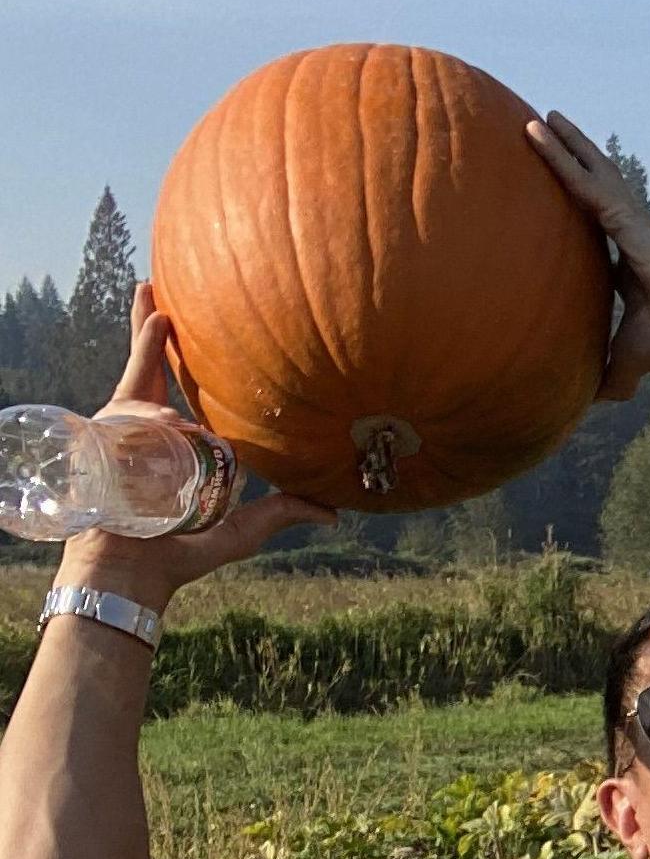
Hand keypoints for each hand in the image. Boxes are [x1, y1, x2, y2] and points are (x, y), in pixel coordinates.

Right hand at [61, 285, 330, 606]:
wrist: (136, 572)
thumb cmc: (182, 553)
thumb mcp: (241, 529)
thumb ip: (281, 513)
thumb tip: (334, 513)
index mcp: (176, 446)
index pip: (181, 394)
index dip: (184, 362)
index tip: (196, 327)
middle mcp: (146, 433)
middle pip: (150, 372)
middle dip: (149, 328)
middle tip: (154, 287)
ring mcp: (122, 434)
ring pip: (138, 382)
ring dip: (150, 350)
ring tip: (157, 308)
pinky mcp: (106, 441)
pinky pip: (127, 404)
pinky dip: (148, 388)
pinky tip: (163, 359)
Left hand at [527, 110, 649, 397]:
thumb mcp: (633, 358)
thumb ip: (612, 374)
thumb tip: (591, 402)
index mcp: (633, 264)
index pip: (601, 231)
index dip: (583, 213)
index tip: (567, 199)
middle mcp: (632, 234)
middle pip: (595, 188)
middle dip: (575, 162)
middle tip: (549, 135)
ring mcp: (629, 219)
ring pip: (591, 172)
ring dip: (566, 144)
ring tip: (542, 118)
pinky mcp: (624, 214)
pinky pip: (583, 179)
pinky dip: (560, 155)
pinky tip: (538, 131)